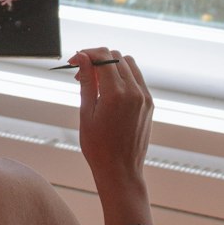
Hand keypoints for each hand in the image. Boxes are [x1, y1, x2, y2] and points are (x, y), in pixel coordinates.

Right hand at [70, 47, 153, 188]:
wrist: (120, 170)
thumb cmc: (98, 146)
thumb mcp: (86, 112)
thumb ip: (86, 82)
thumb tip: (82, 58)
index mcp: (115, 94)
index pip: (102, 57)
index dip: (86, 54)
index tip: (74, 61)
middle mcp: (134, 92)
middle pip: (115, 57)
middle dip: (97, 58)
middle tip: (81, 73)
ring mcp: (144, 97)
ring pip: (128, 64)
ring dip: (111, 65)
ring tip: (95, 81)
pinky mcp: (149, 103)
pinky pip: (137, 78)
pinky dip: (123, 75)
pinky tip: (109, 89)